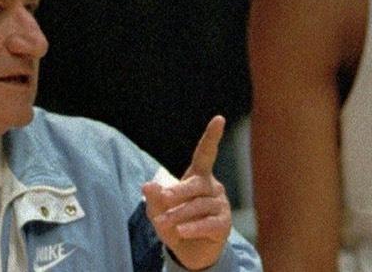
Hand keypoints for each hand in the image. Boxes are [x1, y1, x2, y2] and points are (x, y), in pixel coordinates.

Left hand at [143, 116, 232, 269]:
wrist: (189, 252)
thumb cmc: (174, 223)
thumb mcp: (158, 211)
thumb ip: (154, 198)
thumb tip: (147, 186)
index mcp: (198, 177)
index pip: (205, 154)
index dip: (212, 136)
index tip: (219, 119)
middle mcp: (212, 187)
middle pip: (196, 184)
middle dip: (178, 192)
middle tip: (163, 200)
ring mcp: (220, 205)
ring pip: (200, 205)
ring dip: (179, 215)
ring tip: (164, 225)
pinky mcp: (224, 224)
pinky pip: (209, 223)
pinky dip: (194, 227)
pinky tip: (182, 232)